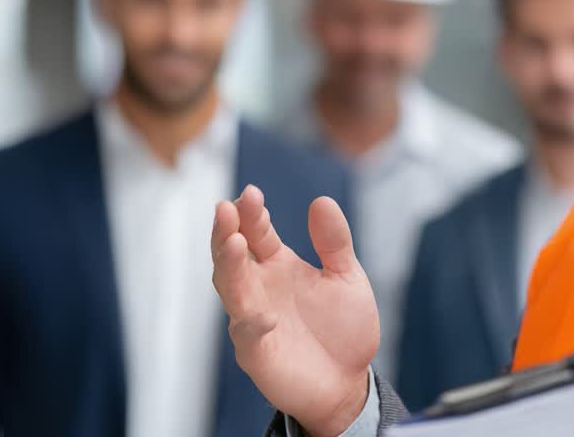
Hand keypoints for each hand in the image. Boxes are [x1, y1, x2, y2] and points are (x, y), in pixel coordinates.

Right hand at [211, 185, 378, 436]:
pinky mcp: (257, 353)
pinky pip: (248, 336)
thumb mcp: (346, 277)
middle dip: (226, 232)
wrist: (348, 381)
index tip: (251, 193)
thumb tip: (322, 201)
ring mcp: (252, 319)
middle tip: (225, 208)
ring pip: (231, 289)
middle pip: (232, 256)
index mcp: (278, 265)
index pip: (257, 233)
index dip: (251, 213)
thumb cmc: (343, 327)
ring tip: (233, 242)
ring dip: (229, 267)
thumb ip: (334, 242)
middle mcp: (259, 288)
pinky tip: (264, 316)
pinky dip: (252, 324)